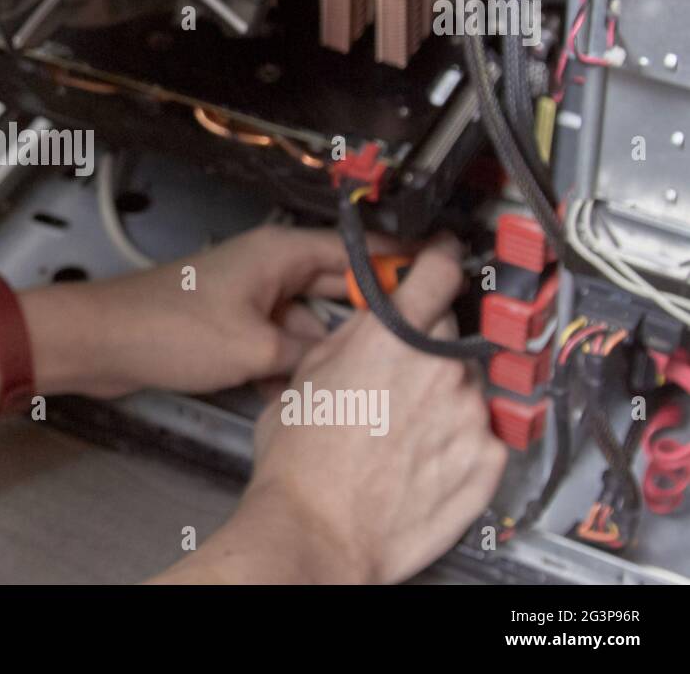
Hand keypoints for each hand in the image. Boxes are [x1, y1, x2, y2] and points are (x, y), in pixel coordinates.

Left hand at [44, 225, 389, 398]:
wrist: (104, 342)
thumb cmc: (163, 328)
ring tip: (359, 375)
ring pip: (307, 321)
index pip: (356, 249)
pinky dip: (290, 362)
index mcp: (279, 252)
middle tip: (410, 341)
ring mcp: (249, 296)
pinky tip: (302, 390)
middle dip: (366, 316)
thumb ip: (307, 354)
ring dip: (322, 348)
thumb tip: (343, 362)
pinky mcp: (230, 324)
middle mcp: (267, 267)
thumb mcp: (253, 349)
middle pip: (336, 287)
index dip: (399, 263)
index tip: (438, 274)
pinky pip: (279, 340)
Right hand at [234, 234, 507, 582]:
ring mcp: (470, 413)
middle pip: (449, 330)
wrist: (318, 531)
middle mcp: (440, 367)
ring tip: (400, 427)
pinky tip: (420, 454)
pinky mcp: (487, 457)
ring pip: (465, 381)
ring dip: (441, 392)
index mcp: (392, 336)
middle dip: (426, 343)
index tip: (444, 257)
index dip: (441, 258)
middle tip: (394, 375)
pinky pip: (481, 429)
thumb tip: (368, 321)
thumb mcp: (305, 375)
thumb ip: (350, 337)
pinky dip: (458, 435)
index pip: (439, 270)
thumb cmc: (300, 462)